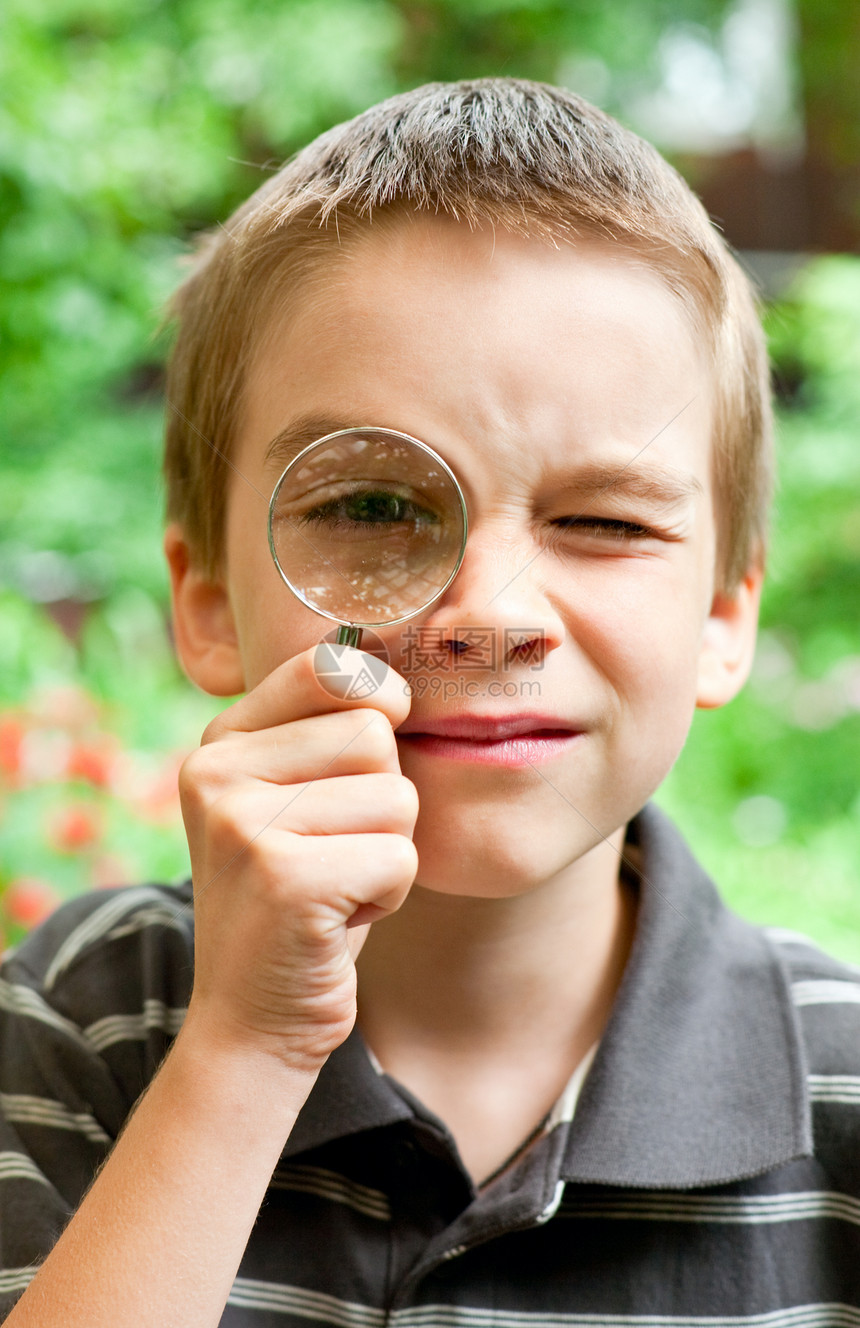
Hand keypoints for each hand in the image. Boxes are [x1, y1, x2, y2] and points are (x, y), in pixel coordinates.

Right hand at [177, 646, 416, 1075]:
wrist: (254, 1019)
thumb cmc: (301, 898)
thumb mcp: (297, 800)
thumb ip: (329, 734)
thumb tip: (397, 685)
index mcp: (220, 741)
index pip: (330, 667)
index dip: (376, 705)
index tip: (365, 763)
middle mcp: (217, 771)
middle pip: (376, 735)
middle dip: (383, 804)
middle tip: (332, 855)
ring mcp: (243, 823)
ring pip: (397, 797)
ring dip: (387, 852)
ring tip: (333, 886)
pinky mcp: (284, 878)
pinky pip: (400, 856)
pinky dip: (388, 897)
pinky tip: (337, 921)